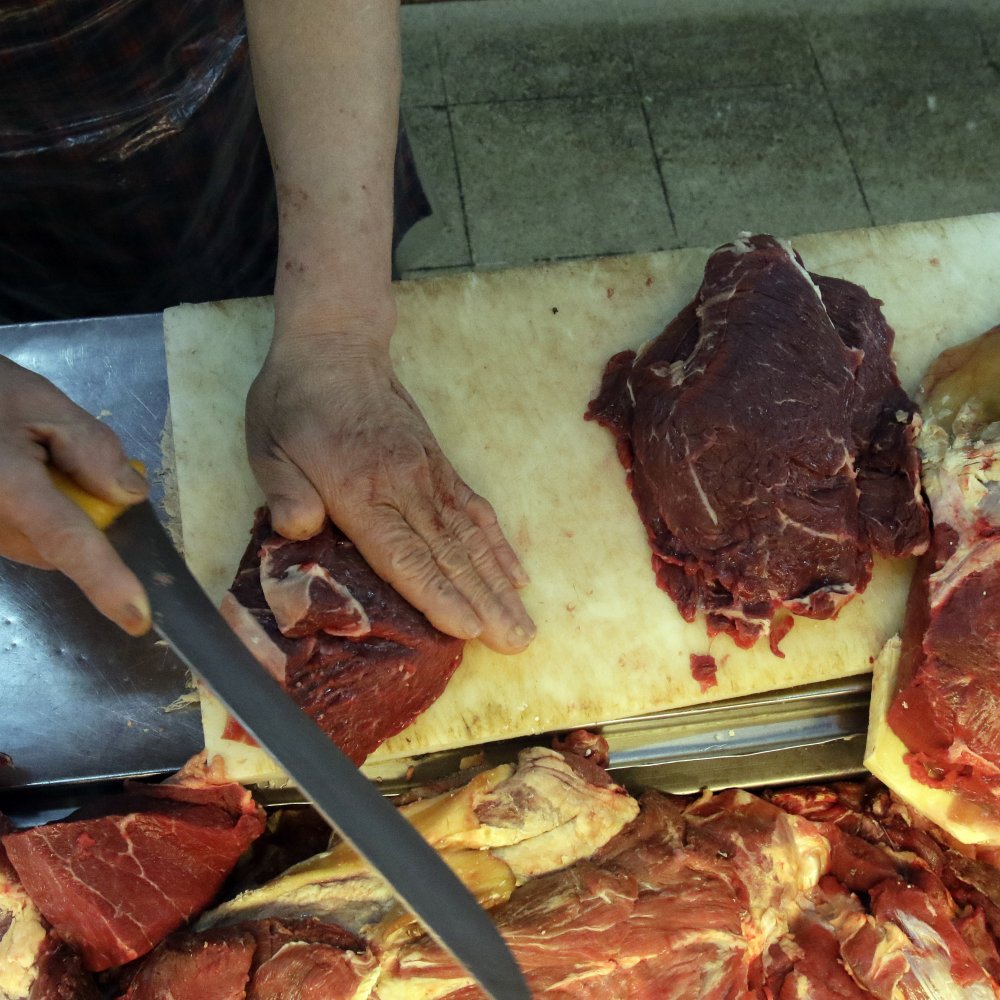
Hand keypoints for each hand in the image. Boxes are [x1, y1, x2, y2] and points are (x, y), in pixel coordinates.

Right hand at [0, 357, 150, 634]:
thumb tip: (130, 495)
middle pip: (61, 549)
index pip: (67, 541)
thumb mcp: (43, 404)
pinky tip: (24, 475)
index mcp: (6, 488)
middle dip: (87, 519)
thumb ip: (93, 450)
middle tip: (71, 463)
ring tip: (37, 460)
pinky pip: (22, 538)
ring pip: (42, 546)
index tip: (138, 617)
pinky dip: (38, 515)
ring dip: (59, 515)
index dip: (105, 580)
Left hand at [245, 330, 535, 653]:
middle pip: (450, 554)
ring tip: (525, 623)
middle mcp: (405, 485)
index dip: (438, 595)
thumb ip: (285, 492)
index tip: (470, 628)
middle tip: (517, 642)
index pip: (404, 553)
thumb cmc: (295, 401)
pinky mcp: (440, 465)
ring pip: (471, 537)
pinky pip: (476, 509)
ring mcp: (429, 474)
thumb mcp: (268, 445)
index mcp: (360, 489)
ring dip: (500, 583)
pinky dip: (499, 544)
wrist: (335, 345)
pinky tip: (517, 573)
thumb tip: (298, 532)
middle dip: (485, 603)